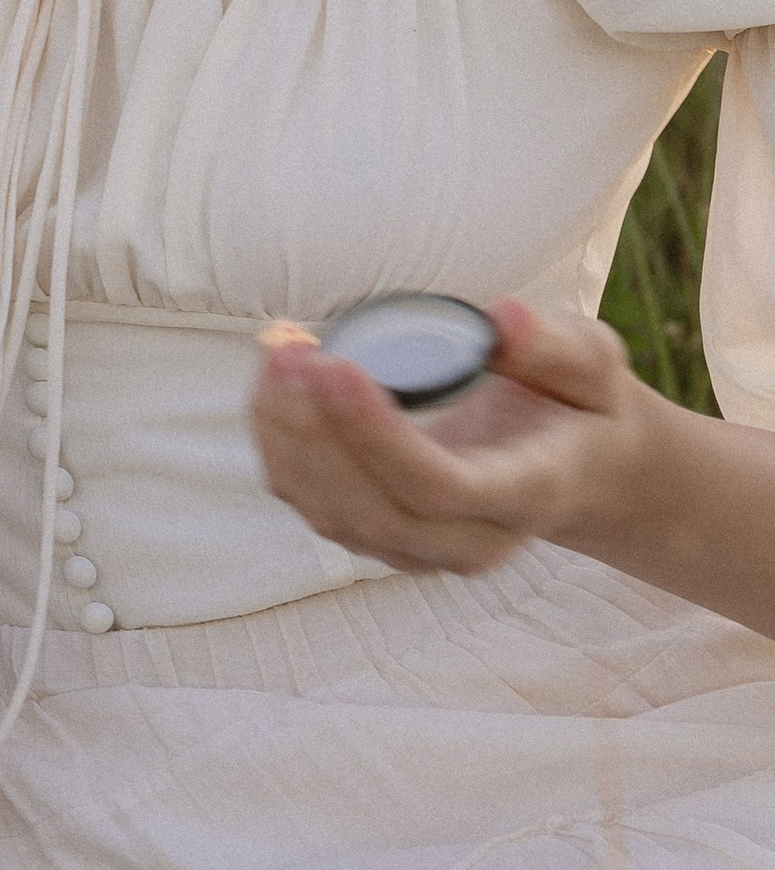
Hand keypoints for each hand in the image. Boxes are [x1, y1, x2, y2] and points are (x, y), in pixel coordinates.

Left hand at [251, 296, 664, 576]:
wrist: (582, 473)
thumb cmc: (583, 408)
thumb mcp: (595, 367)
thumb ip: (554, 347)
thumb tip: (501, 318)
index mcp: (529, 495)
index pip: (442, 488)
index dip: (377, 436)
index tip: (336, 365)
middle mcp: (473, 540)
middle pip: (374, 511)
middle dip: (316, 433)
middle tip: (290, 350)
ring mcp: (422, 550)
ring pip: (332, 514)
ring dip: (287, 436)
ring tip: (277, 351)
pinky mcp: (381, 538)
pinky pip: (314, 504)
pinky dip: (281, 445)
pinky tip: (274, 380)